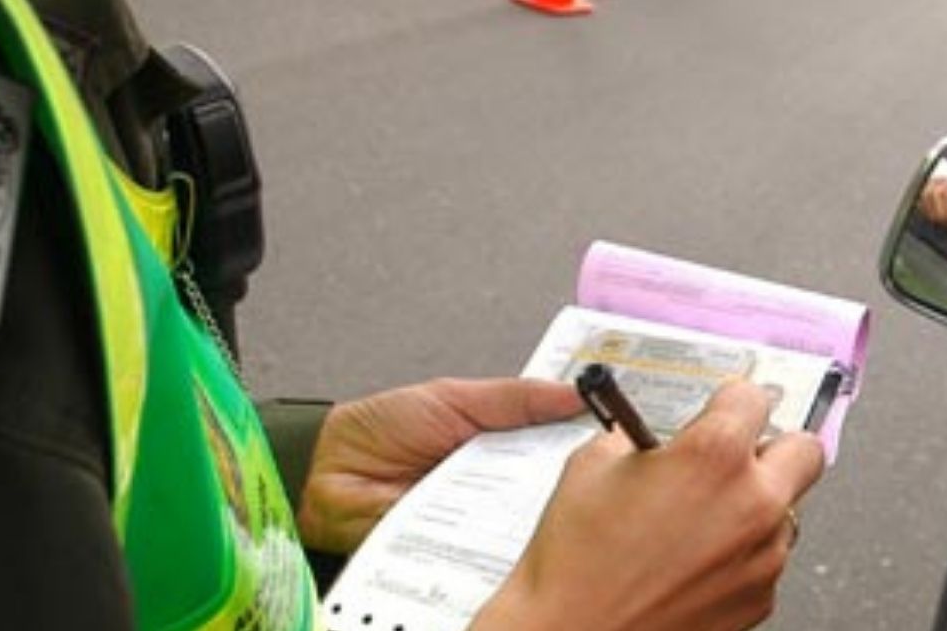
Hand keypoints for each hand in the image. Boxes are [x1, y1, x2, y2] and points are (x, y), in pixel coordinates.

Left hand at [295, 378, 584, 553]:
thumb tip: (577, 393)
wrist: (324, 471)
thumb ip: (515, 398)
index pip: (555, 445)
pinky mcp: (457, 552)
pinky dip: (502, 546)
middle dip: (572, 482)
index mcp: (502, 444)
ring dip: (541, 516)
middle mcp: (496, 485)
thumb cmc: (383, 428)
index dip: (586, 441)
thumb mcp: (455, 397)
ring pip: (524, 522)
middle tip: (605, 474)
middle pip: (548, 487)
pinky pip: (488, 551)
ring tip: (570, 507)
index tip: (622, 433)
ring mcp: (479, 521)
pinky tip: (521, 539)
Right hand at [472, 381, 825, 630]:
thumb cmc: (577, 565)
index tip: (723, 407)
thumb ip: (639, 439)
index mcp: (715, 455)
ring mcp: (764, 556)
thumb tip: (654, 440)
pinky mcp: (760, 598)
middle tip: (739, 455)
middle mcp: (753, 502)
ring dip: (757, 504)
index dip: (732, 399)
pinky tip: (697, 558)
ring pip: (788, 510)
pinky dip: (742, 553)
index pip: (754, 397)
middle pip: (804, 450)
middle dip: (773, 446)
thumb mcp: (592, 467)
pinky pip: (768, 558)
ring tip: (704, 516)